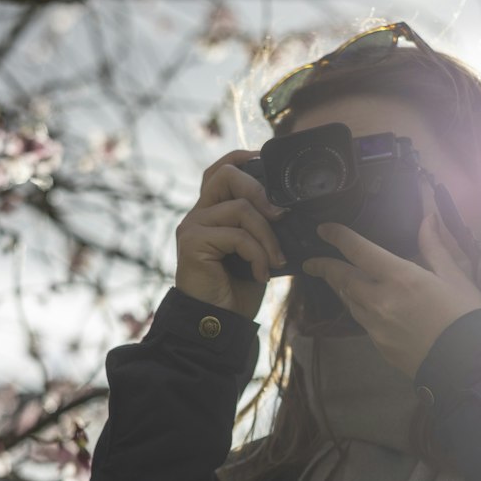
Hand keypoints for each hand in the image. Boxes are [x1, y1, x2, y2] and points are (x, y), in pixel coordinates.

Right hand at [175, 148, 288, 320]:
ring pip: (240, 208)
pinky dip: (257, 253)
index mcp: (212, 211)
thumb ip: (263, 225)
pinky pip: (236, 234)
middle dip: (260, 189)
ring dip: (267, 234)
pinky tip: (261, 273)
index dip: (243, 158)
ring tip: (276, 259)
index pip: (221, 170)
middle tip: (282, 215)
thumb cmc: (238, 289)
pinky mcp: (192, 242)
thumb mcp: (257, 250)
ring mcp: (192, 227)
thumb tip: (289, 208)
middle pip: (225, 175)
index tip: (268, 162)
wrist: (220, 323)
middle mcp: (198, 214)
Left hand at [301, 178, 480, 379]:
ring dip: (341, 288)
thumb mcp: (455, 276)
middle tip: (311, 262)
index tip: (323, 230)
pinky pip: (362, 321)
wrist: (470, 366)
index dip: (338, 237)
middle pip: (342, 279)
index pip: (359, 251)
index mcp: (400, 278)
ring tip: (336, 279)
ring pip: (349, 301)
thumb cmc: (467, 316)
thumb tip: (428, 218)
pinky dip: (358, 307)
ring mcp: (377, 326)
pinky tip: (364, 304)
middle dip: (324, 267)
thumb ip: (434, 246)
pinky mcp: (379, 346)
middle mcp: (381, 301)